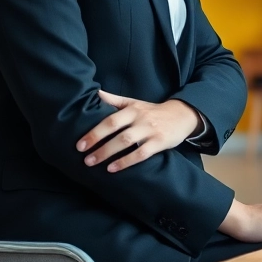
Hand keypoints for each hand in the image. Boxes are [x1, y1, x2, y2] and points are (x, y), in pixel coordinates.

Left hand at [77, 90, 200, 172]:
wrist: (182, 115)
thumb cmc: (152, 111)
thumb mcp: (135, 103)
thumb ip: (115, 100)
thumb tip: (95, 93)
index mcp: (132, 109)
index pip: (110, 120)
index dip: (94, 132)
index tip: (80, 144)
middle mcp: (140, 119)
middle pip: (116, 132)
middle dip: (98, 145)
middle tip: (84, 157)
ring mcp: (151, 131)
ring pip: (127, 142)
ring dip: (108, 154)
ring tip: (93, 163)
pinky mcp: (160, 143)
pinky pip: (141, 154)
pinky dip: (126, 162)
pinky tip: (113, 168)